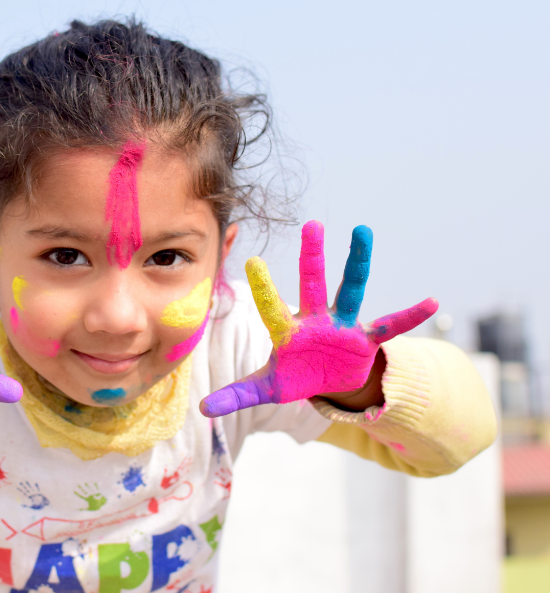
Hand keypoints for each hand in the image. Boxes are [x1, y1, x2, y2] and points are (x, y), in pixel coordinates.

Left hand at [200, 220, 436, 416]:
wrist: (329, 382)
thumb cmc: (295, 376)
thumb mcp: (267, 388)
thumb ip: (236, 395)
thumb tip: (201, 410)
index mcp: (288, 331)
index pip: (272, 307)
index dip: (264, 288)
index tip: (252, 260)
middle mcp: (315, 320)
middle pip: (312, 284)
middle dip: (312, 257)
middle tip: (311, 224)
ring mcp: (343, 325)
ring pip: (351, 290)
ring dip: (358, 264)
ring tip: (363, 232)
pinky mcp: (366, 339)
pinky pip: (390, 326)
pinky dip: (409, 317)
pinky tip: (431, 303)